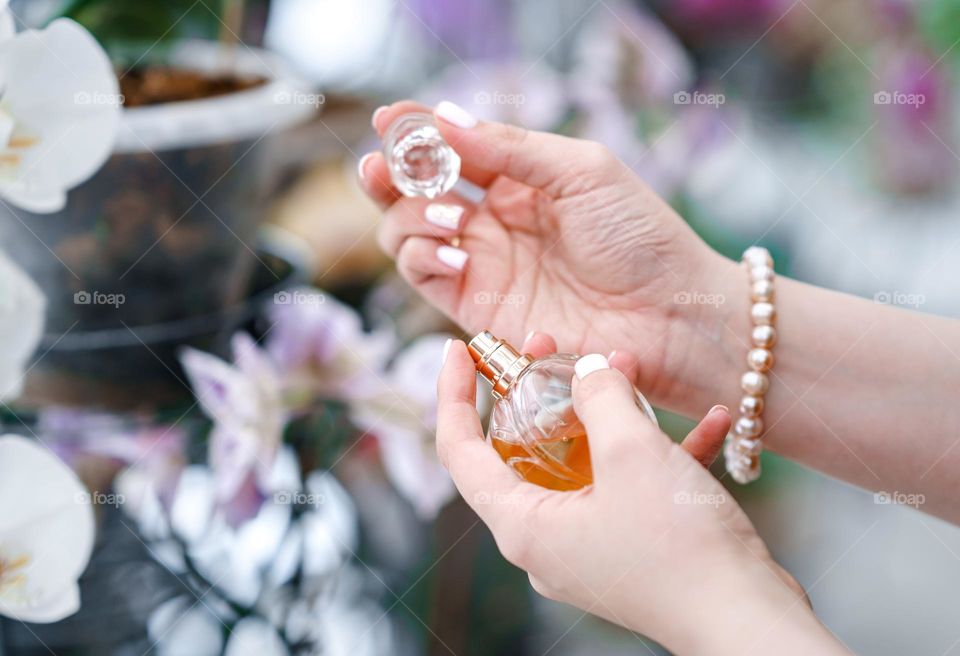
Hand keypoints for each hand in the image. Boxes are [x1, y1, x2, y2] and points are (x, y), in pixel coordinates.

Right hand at [359, 100, 737, 412]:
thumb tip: (444, 117)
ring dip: (409, 216)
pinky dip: (423, 256)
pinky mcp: (476, 307)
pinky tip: (457, 251)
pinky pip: (421, 274)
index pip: (452, 149)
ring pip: (405, 231)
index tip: (390, 117)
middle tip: (383, 164)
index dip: (416, 132)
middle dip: (390, 173)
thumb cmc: (640, 237)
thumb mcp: (580, 172)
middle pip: (413, 190)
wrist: (669, 316)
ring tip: (451, 216)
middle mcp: (492, 220)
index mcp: (519, 180)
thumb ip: (510, 147)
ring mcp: (482, 263)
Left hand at [436, 338, 844, 654]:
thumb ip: (598, 397)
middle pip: (522, 452)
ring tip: (631, 367)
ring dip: (607, 414)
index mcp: (523, 525)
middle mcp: (546, 540)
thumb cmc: (681, 547)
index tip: (459, 348)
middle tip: (553, 345)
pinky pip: (630, 488)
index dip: (452, 394)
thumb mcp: (631, 453)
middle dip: (542, 392)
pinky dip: (660, 453)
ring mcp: (589, 547)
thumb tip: (586, 370)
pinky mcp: (632, 549)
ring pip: (581, 463)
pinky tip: (708, 421)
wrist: (750, 621)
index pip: (460, 451)